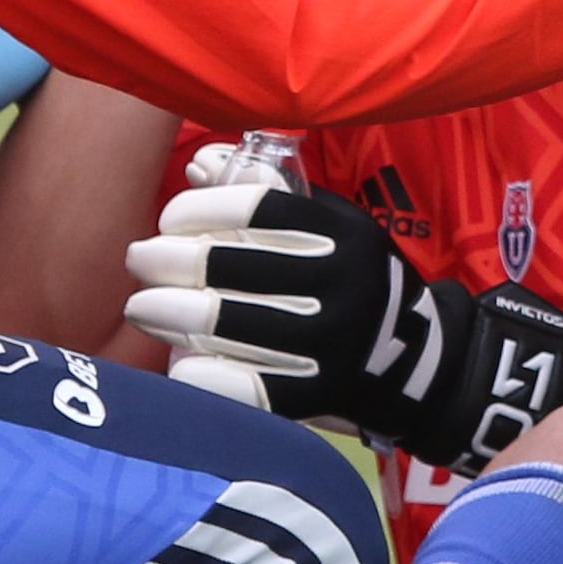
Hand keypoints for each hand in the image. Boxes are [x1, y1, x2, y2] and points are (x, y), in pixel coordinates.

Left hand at [128, 171, 562, 465]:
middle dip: (165, 260)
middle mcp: (344, 289)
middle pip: (225, 267)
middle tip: (140, 260)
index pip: (254, 209)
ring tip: (143, 305)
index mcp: (347, 236)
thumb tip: (202, 164)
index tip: (170, 217)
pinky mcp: (319, 400)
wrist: (422, 367)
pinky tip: (177, 359)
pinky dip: (198, 372)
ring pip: (222, 326)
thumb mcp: (335, 229)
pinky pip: (240, 387)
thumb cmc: (357, 283)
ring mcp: (332, 348)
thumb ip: (270, 195)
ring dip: (166, 313)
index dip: (198, 210)